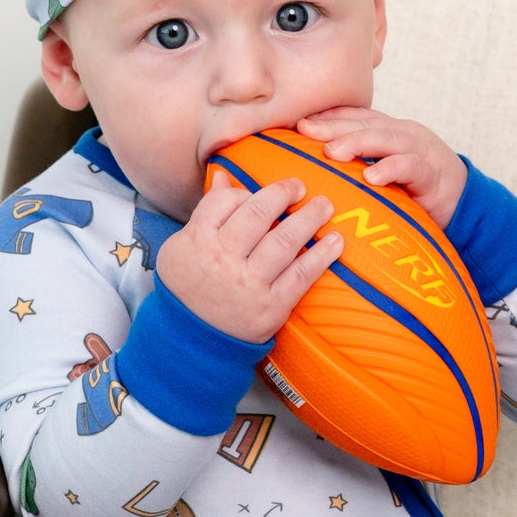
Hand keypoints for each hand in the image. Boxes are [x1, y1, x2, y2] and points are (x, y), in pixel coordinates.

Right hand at [154, 175, 343, 343]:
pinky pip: (300, 275)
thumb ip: (206, 212)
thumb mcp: (182, 247)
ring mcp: (248, 284)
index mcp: (197, 240)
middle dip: (283, 194)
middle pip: (259, 215)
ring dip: (309, 218)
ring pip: (284, 240)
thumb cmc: (188, 286)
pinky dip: (321, 256)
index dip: (246, 192)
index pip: (226, 201)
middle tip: (300, 187)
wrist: (190, 340)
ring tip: (324, 206)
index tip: (262, 194)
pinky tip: (334, 242)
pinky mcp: (270, 307)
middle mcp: (222, 259)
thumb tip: (226, 176)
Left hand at [295, 107, 468, 230]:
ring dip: (358, 142)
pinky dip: (391, 169)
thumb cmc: (415, 191)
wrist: (465, 205)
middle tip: (305, 130)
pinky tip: (371, 177)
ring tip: (333, 152)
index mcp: (390, 130)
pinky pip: (412, 167)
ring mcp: (420, 151)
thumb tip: (315, 167)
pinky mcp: (433, 175)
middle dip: (334, 125)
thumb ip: (358, 164)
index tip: (297, 122)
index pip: (355, 117)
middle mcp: (404, 134)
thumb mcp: (384, 172)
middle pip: (366, 123)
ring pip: (387, 138)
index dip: (328, 117)